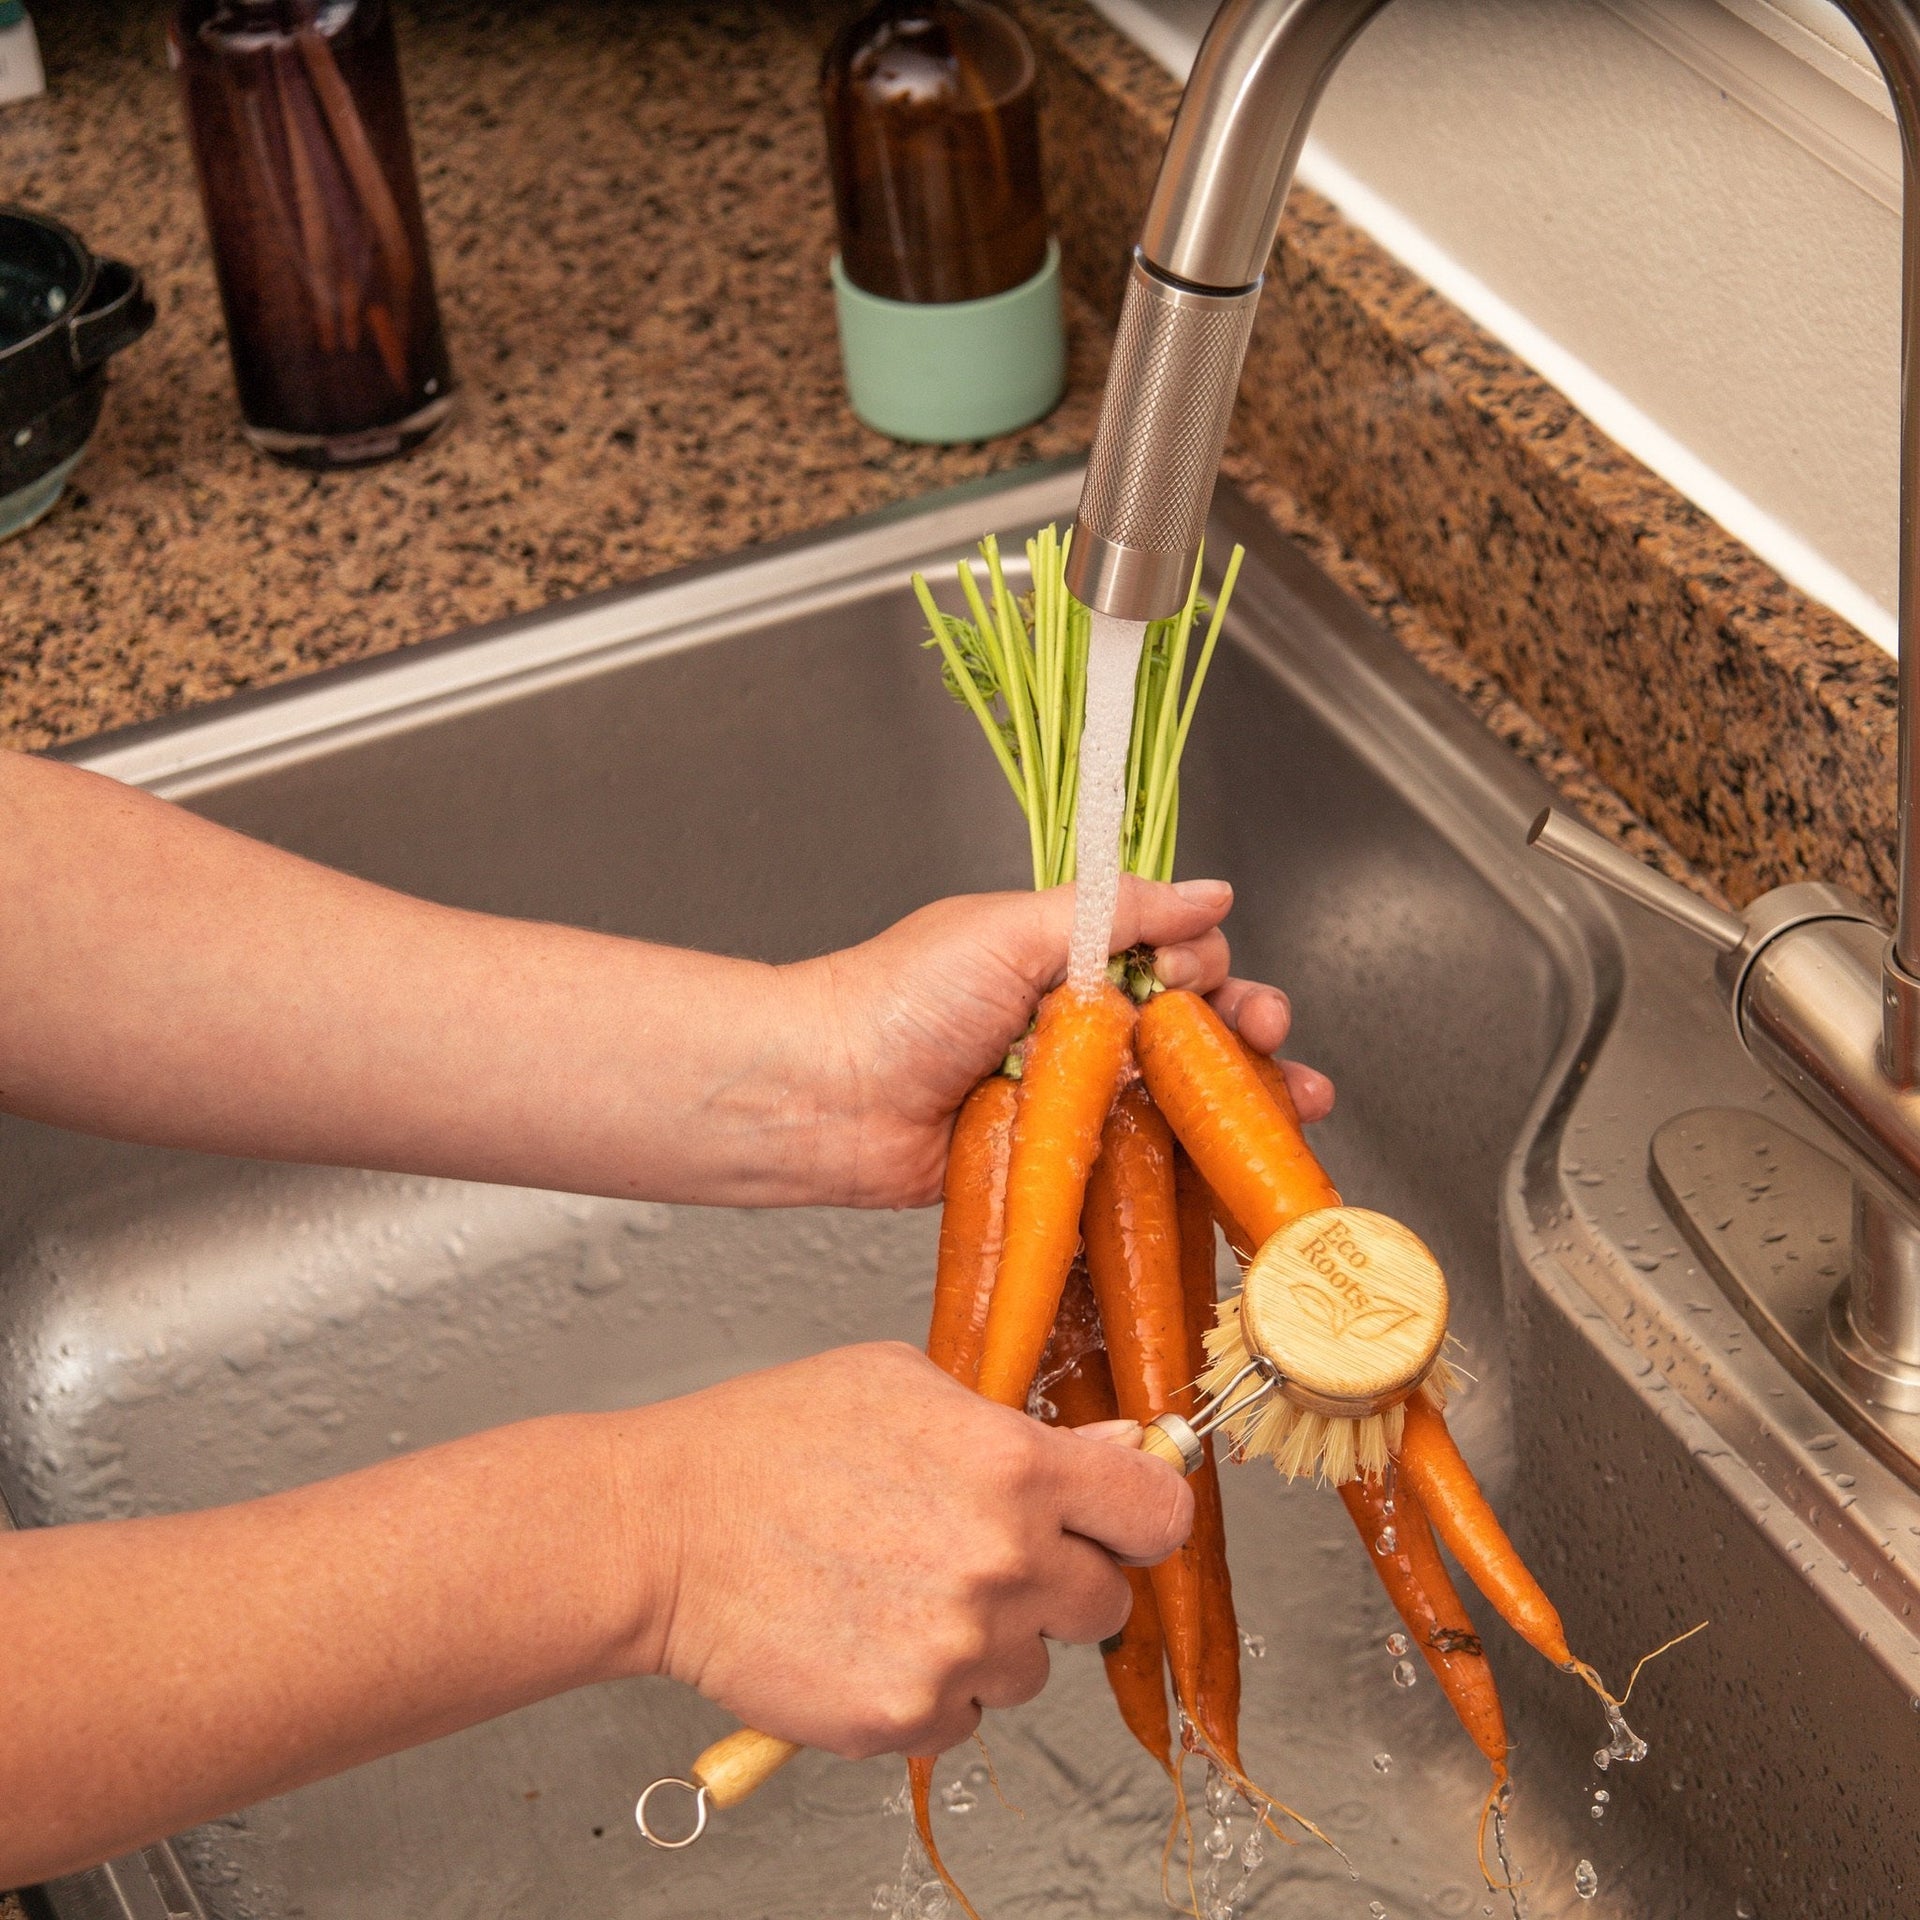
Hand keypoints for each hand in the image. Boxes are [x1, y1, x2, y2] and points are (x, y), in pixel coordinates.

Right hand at [613, 1343, 1191, 1757]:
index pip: (1157, 1512)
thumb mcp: (902, 1384)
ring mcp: (960, 1649)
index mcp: (1014, 1467)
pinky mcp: (908, 1717)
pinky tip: (873, 1634)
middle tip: (979, 1553)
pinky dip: (931, 1690)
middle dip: (1057, 1580)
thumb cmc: (770, 1442)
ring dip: (991, 1640)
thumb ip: (1015, 1424)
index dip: (1142, 1515)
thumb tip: (1108, 1451)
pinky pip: (965, 1717)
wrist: (667, 1530)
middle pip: (1104, 1602)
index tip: (1123, 1520)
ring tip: (904, 1589)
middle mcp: (1004, 1563)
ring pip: (1033, 1667)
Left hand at [803, 876, 1334, 1207]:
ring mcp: (1072, 1099)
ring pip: (1179, 1099)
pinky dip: (1191, 1166)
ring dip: (1246, 1099)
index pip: (1172, 958)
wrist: (826, 1098)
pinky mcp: (1060, 1162)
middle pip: (1192, 1030)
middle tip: (1271, 1038)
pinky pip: (1137, 1162)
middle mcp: (1077, 1027)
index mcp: (1066, 960)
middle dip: (1250, 1031)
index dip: (1206, 969)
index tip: (1202, 981)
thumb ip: (1118, 908)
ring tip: (1296, 1104)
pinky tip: (1236, 1167)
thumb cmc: (899, 1001)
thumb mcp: (1013, 928)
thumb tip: (1209, 893)